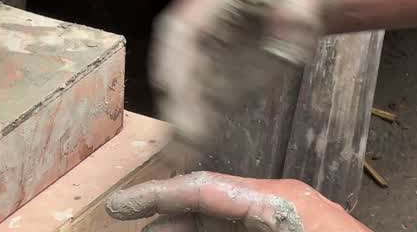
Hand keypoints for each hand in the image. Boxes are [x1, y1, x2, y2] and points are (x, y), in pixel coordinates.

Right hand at [106, 172, 371, 231]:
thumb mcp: (277, 228)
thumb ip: (221, 219)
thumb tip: (171, 224)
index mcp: (281, 200)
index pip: (204, 188)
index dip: (156, 196)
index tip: (118, 206)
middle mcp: (286, 201)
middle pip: (211, 204)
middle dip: (170, 219)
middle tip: (133, 228)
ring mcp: (295, 217)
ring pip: (226, 220)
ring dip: (191, 229)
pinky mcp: (298, 229)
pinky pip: (246, 229)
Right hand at [150, 0, 325, 147]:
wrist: (300, 2)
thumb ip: (295, 5)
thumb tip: (288, 24)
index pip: (180, 30)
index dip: (172, 58)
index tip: (170, 87)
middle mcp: (197, 30)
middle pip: (176, 66)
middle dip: (177, 100)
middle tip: (184, 133)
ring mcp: (205, 57)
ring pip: (184, 91)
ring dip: (181, 121)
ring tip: (181, 153)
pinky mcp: (217, 80)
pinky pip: (201, 106)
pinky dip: (194, 128)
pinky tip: (188, 151)